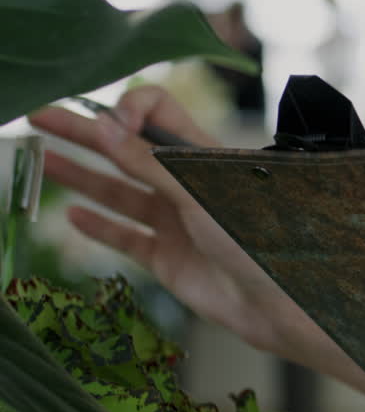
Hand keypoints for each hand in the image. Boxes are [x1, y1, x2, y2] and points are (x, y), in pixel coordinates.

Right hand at [27, 87, 310, 354]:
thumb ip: (151, 162)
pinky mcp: (167, 258)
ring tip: (45, 160)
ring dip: (84, 176)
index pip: (160, 112)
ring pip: (120, 193)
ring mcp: (175, 221)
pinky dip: (99, 226)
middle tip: (42, 118)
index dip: (131, 109)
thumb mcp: (200, 191)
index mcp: (202, 155)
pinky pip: (126, 237)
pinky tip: (73, 215)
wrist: (275, 302)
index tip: (112, 123)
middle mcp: (186, 184)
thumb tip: (107, 126)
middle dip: (87, 134)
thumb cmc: (254, 237)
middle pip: (128, 150)